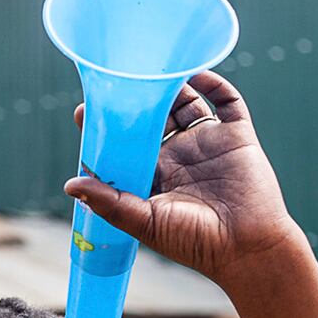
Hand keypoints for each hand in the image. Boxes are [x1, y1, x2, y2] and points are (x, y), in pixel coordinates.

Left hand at [67, 73, 307, 288]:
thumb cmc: (195, 243)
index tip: (88, 110)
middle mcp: (181, 157)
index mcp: (157, 177)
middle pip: (156, 118)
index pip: (128, 144)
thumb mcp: (145, 222)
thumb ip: (110, 202)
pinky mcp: (237, 136)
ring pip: (187, 103)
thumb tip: (70, 184)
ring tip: (154, 70)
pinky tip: (195, 70)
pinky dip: (213, 82)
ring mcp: (209, 144)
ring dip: (172, 86)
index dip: (111, 128)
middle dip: (139, 101)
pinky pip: (226, 101)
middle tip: (120, 81)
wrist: (247, 247)